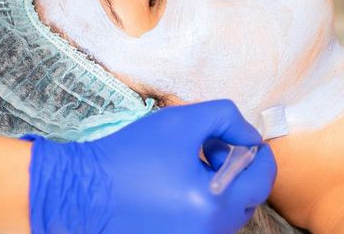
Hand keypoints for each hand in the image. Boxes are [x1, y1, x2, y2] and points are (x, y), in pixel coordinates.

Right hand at [25, 100, 276, 233]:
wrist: (81, 191)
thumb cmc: (130, 155)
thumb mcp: (184, 121)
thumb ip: (227, 119)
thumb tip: (250, 138)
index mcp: (216, 205)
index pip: (263, 180)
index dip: (259, 153)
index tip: (244, 138)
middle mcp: (209, 232)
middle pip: (248, 199)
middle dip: (238, 168)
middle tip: (210, 147)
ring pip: (227, 212)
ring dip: (221, 184)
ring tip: (191, 163)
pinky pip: (205, 222)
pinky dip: (203, 202)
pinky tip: (178, 183)